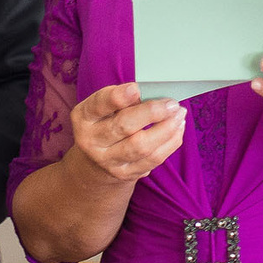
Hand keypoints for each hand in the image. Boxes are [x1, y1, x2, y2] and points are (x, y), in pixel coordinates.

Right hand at [67, 83, 187, 184]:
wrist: (95, 162)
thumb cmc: (106, 123)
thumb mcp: (105, 108)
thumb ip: (123, 99)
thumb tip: (155, 92)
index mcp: (84, 117)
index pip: (98, 105)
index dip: (117, 97)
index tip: (136, 89)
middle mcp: (91, 140)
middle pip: (123, 126)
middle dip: (152, 113)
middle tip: (171, 104)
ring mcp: (107, 160)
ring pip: (141, 146)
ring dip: (166, 129)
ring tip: (179, 114)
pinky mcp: (125, 174)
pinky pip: (153, 159)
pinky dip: (170, 142)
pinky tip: (178, 128)